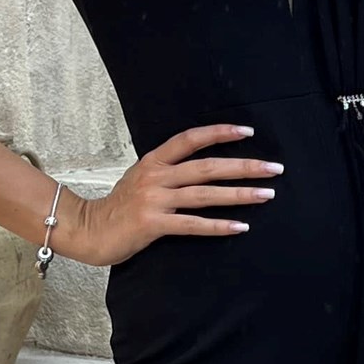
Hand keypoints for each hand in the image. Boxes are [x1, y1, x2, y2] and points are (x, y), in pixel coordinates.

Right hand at [57, 125, 282, 264]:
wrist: (88, 230)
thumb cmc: (118, 207)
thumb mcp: (139, 178)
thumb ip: (166, 171)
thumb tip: (199, 167)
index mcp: (153, 161)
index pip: (191, 139)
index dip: (219, 133)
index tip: (247, 133)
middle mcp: (156, 176)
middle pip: (207, 166)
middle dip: (244, 166)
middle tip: (274, 168)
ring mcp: (154, 200)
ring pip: (205, 194)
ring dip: (240, 194)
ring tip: (267, 195)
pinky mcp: (153, 224)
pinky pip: (193, 225)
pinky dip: (218, 226)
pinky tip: (240, 227)